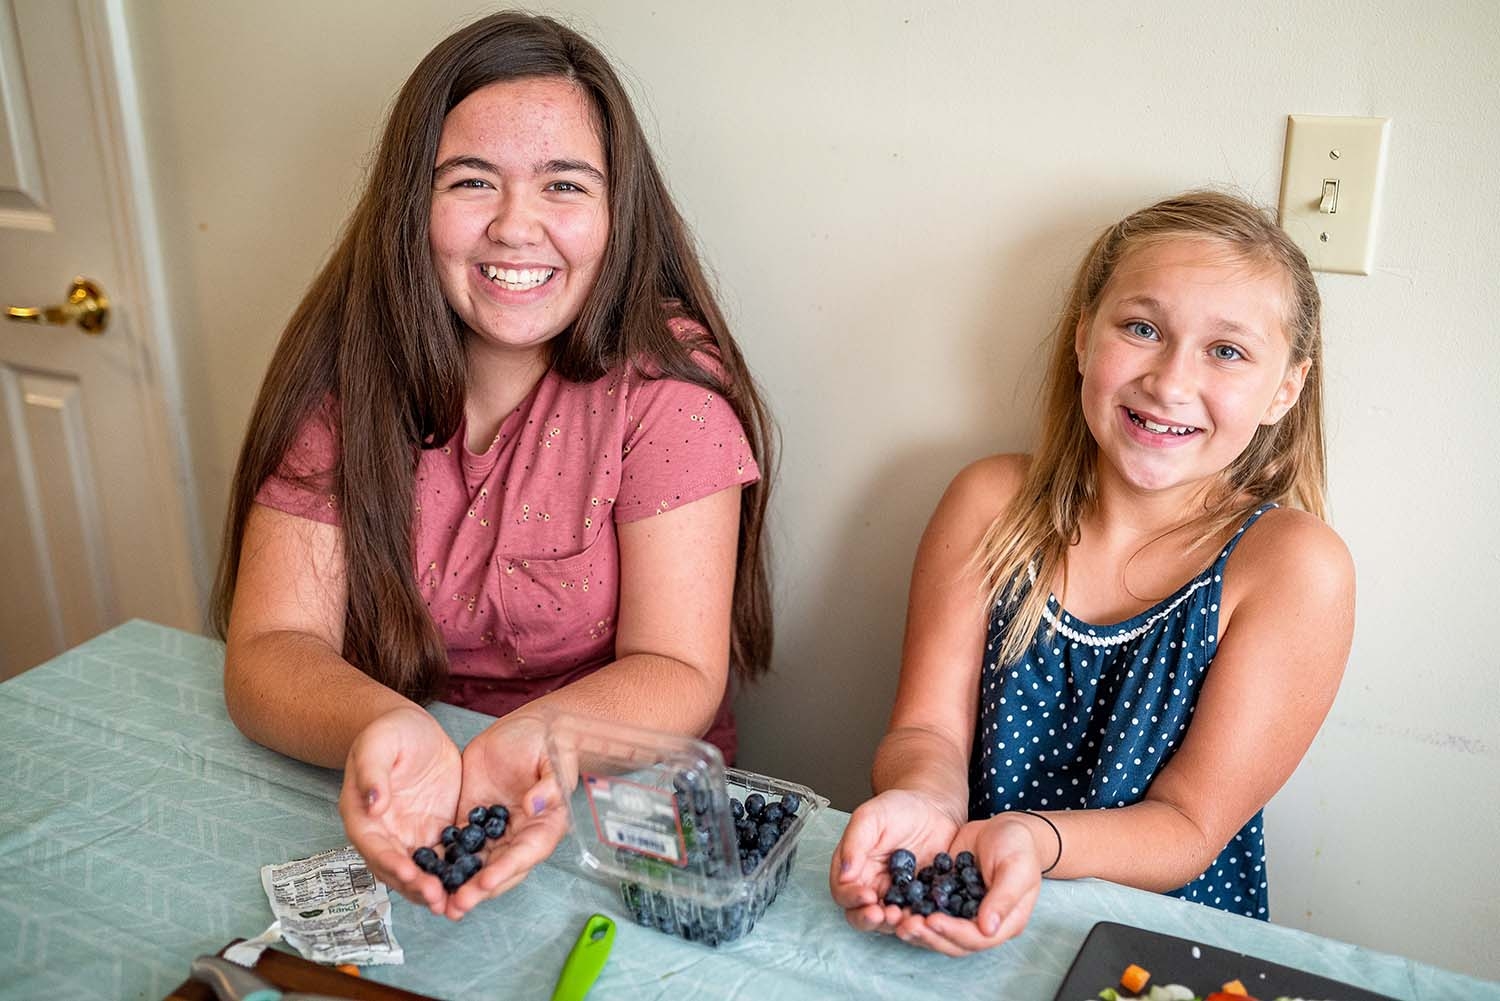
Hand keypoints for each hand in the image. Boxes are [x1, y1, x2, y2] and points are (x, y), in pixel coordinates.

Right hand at [338, 706, 461, 915]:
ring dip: (437, 890)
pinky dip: (457, 874)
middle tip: (439, 899)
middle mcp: (387, 835)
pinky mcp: (437, 831)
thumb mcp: (378, 746)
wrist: (413, 728)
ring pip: (423, 872)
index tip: (412, 875)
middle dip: (417, 887)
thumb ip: (372, 774)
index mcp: (364, 818)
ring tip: (457, 904)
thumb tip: (372, 804)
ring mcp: (412, 836)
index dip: (392, 864)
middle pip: (398, 870)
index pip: (376, 848)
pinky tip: (475, 885)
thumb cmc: (389, 733)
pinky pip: (447, 857)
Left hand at [441, 712, 569, 919]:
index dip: (506, 870)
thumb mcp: (555, 759)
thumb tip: (536, 806)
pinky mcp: (471, 819)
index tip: (486, 881)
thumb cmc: (549, 742)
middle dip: (477, 889)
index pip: (526, 853)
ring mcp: (494, 831)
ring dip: (458, 885)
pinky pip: (457, 845)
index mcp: (545, 825)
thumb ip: (550, 784)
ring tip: (437, 902)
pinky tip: (424, 873)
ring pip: (476, 864)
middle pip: (499, 869)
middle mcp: (519, 835)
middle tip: (455, 905)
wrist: (529, 727)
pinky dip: (443, 861)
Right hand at [829, 789, 961, 936]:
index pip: (843, 891)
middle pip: (861, 914)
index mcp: (854, 867)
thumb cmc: (899, 808)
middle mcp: (871, 885)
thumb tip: (844, 873)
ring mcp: (896, 896)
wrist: (934, 808)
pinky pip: (915, 916)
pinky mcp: (919, 901)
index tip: (867, 896)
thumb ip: (855, 842)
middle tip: (885, 914)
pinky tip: (924, 917)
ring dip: (893, 924)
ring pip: (887, 921)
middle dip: (871, 919)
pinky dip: (917, 920)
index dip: (852, 898)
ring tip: (904, 918)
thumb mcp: (871, 816)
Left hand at [889, 813, 1043, 956]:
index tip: (932, 921)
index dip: (953, 932)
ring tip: (896, 919)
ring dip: (917, 928)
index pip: (977, 938)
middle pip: (953, 942)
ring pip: (938, 930)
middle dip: (929, 935)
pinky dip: (912, 909)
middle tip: (906, 924)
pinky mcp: (947, 896)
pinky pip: (928, 908)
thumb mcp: (1016, 868)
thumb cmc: (1019, 847)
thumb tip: (988, 928)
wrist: (1006, 827)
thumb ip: (1003, 898)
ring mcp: (963, 911)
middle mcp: (982, 923)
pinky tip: (895, 903)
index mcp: (1004, 922)